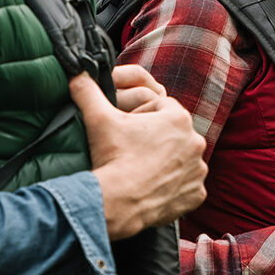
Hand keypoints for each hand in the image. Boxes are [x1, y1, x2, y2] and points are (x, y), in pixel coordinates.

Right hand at [72, 71, 206, 239]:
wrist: (117, 203)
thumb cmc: (111, 157)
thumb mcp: (98, 117)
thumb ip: (87, 89)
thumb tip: (75, 71)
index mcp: (178, 118)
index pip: (161, 108)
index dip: (141, 117)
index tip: (127, 130)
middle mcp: (196, 141)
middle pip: (172, 135)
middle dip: (156, 140)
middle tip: (131, 151)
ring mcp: (198, 170)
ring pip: (181, 160)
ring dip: (166, 163)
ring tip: (140, 170)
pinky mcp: (196, 195)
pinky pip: (187, 187)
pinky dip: (173, 188)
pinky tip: (152, 189)